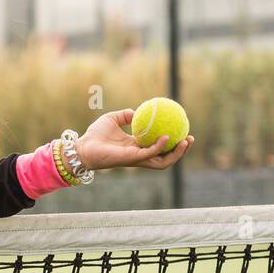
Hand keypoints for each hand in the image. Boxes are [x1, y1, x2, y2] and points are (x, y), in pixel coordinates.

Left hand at [73, 109, 193, 171]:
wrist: (83, 146)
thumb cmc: (95, 135)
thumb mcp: (112, 119)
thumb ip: (125, 115)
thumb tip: (137, 111)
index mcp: (137, 147)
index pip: (159, 147)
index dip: (172, 142)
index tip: (182, 131)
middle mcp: (140, 155)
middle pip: (166, 158)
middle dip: (181, 151)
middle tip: (190, 139)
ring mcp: (137, 159)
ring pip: (163, 161)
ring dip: (176, 153)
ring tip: (185, 141)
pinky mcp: (132, 159)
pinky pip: (150, 154)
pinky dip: (159, 147)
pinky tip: (165, 137)